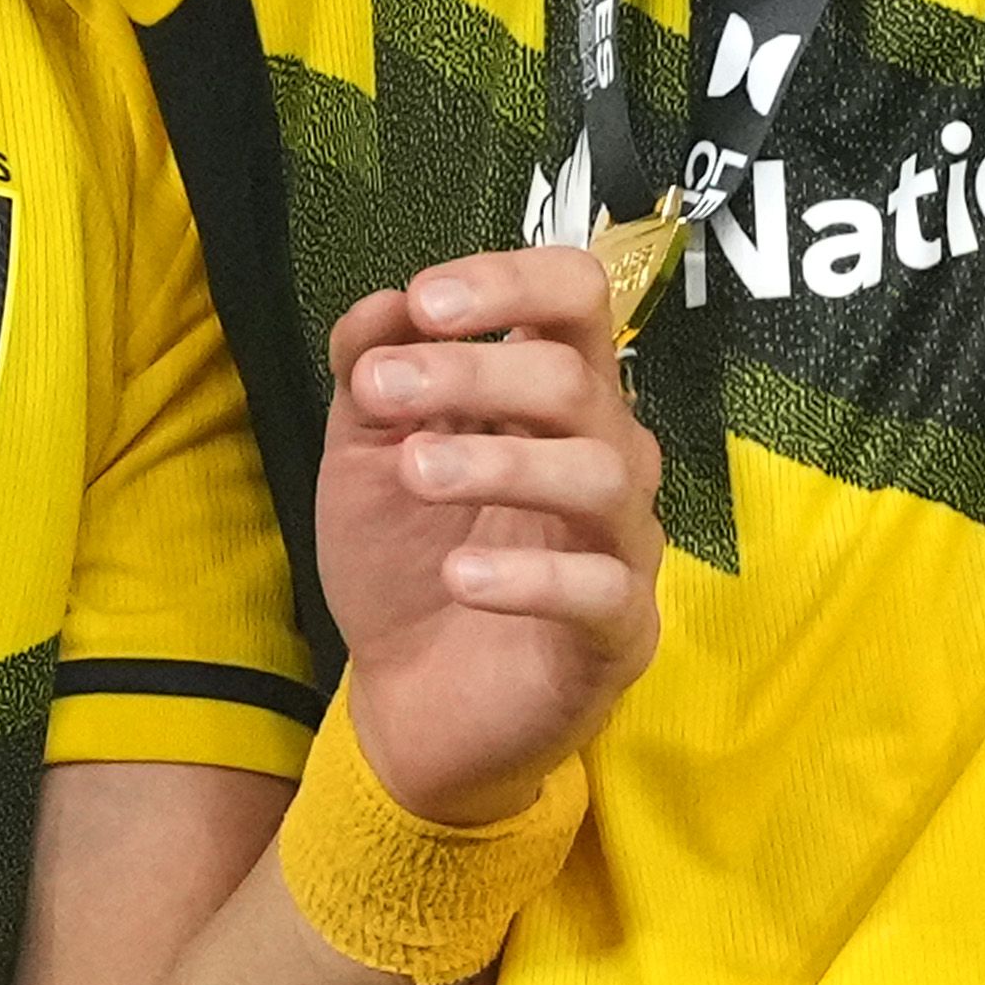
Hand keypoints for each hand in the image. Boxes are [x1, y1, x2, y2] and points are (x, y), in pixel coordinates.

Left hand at [312, 247, 664, 830]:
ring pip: (599, 473)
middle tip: (379, 394)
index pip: (575, 297)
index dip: (512, 282)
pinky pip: (601, 589)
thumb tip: (384, 304)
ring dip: (499, 462)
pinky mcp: (621, 630)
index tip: (425, 302)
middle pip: (578, 378)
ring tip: (413, 472)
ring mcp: (620, 541)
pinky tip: (458, 578)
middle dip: (472, 373)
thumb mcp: (363, 458)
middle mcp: (604, 452)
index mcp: (551, 395)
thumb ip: (371, 375)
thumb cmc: (405, 561)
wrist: (409, 702)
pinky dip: (529, 577)